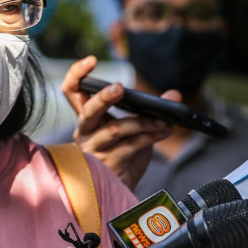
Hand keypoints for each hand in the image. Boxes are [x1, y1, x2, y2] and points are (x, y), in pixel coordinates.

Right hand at [62, 56, 179, 189]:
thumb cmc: (125, 153)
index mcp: (88, 117)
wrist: (122, 187)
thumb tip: (174, 94)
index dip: (77, 75)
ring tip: (164, 119)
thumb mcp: (138, 126)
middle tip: (120, 87)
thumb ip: (153, 109)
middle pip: (89, 111)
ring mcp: (95, 149)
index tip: (91, 60)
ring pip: (115, 130)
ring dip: (142, 122)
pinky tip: (165, 129)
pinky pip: (130, 146)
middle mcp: (86, 132)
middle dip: (104, 98)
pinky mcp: (109, 164)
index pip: (73, 92)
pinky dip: (150, 136)